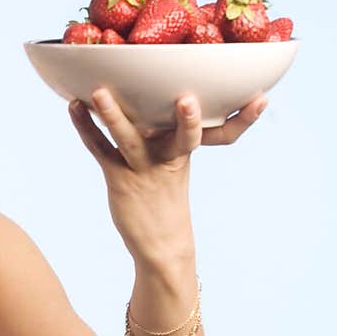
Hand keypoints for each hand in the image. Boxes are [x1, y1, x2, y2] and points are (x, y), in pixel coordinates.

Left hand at [68, 88, 267, 263]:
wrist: (160, 244)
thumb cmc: (168, 195)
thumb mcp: (179, 163)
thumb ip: (174, 133)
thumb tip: (175, 96)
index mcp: (188, 152)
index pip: (223, 134)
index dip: (245, 120)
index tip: (263, 100)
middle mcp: (169, 159)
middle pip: (182, 137)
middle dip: (188, 120)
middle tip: (189, 99)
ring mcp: (144, 169)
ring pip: (130, 139)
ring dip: (114, 116)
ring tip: (101, 91)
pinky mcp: (119, 179)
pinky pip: (99, 149)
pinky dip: (85, 127)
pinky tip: (73, 106)